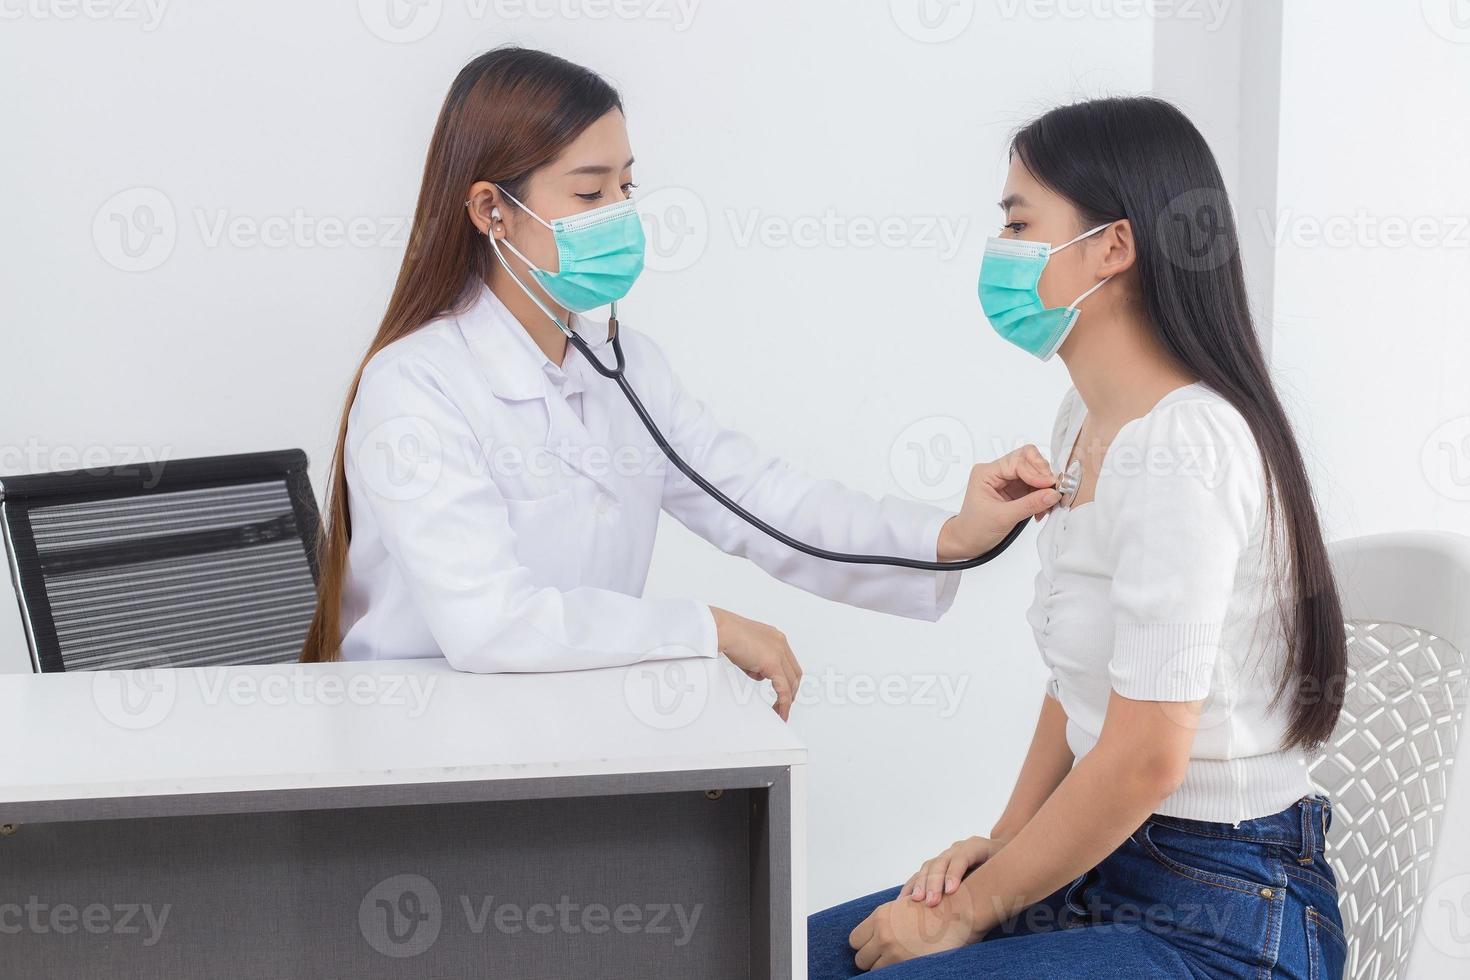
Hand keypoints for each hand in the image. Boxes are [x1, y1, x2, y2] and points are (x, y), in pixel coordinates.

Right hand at [710, 607, 802, 720]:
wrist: (721, 629)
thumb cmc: (726, 634)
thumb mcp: (746, 647)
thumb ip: (756, 660)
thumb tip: (758, 672)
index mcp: (776, 638)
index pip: (789, 662)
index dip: (788, 679)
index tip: (783, 690)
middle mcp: (781, 644)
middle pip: (795, 673)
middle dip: (791, 691)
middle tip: (784, 704)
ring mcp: (779, 653)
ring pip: (791, 682)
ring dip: (787, 699)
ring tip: (780, 711)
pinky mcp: (773, 663)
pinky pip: (783, 688)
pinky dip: (784, 702)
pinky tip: (780, 711)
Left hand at [848, 891, 980, 971]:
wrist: (958, 913)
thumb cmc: (936, 909)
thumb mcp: (904, 906)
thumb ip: (887, 921)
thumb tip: (875, 935)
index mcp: (880, 917)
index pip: (854, 940)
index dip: (864, 945)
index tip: (874, 948)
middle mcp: (883, 934)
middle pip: (860, 958)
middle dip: (872, 959)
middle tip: (887, 958)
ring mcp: (894, 951)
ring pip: (873, 970)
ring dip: (884, 968)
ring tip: (899, 962)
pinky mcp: (905, 964)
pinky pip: (889, 975)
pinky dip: (895, 973)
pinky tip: (905, 968)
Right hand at [900, 835, 1004, 906]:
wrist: (1001, 852)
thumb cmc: (1007, 865)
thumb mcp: (1009, 867)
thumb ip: (1002, 877)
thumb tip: (1001, 898)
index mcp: (976, 846)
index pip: (962, 857)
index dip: (954, 872)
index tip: (951, 891)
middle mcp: (957, 849)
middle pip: (941, 861)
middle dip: (935, 882)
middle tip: (932, 901)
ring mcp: (945, 856)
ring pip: (928, 866)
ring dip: (921, 884)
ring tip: (917, 901)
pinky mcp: (937, 867)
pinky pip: (920, 874)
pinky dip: (912, 886)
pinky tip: (904, 900)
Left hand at [937, 446, 1058, 559]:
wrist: (968, 542)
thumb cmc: (975, 529)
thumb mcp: (1003, 518)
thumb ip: (1029, 504)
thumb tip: (1053, 494)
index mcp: (986, 472)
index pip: (1018, 461)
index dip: (1036, 472)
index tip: (1050, 486)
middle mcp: (997, 472)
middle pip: (1028, 459)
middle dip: (1043, 474)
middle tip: (1052, 491)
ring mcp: (1007, 480)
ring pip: (1035, 472)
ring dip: (1045, 487)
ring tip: (1047, 505)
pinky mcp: (1016, 490)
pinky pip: (1036, 485)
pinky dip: (1043, 495)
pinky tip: (1042, 509)